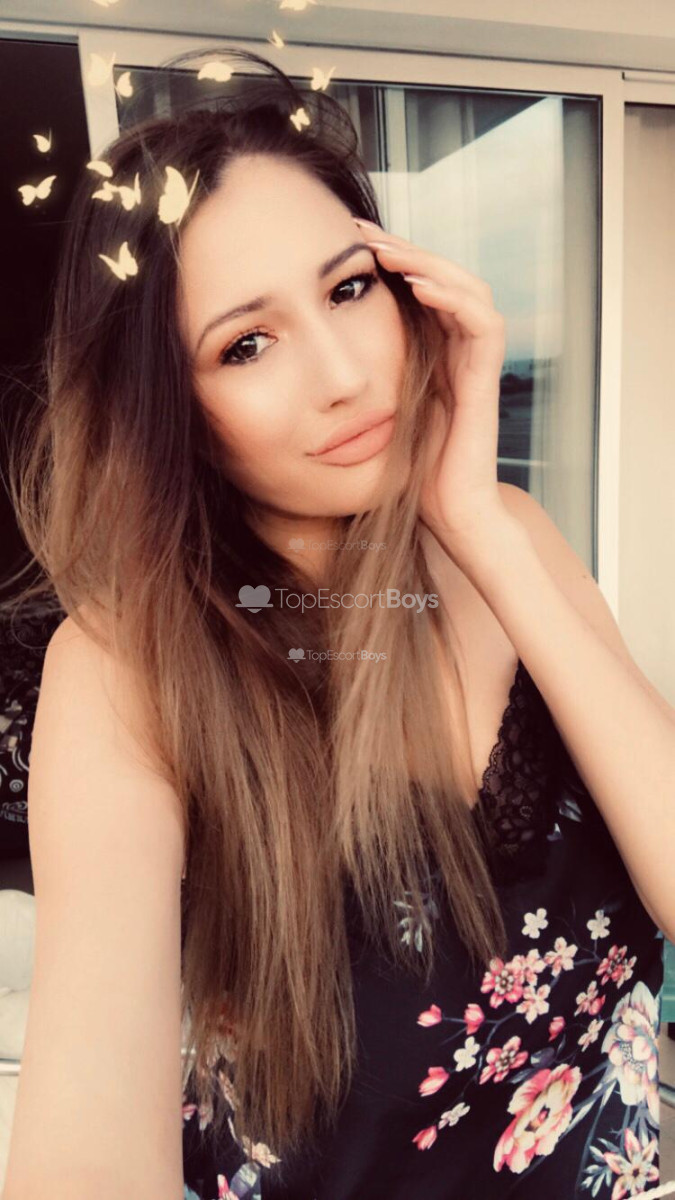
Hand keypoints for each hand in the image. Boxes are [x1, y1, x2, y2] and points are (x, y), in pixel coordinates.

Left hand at [352, 217, 509, 555]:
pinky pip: (483, 324)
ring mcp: (476, 362)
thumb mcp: (370, 412)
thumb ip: (355, 380)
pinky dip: (454, 299)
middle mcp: (458, 349)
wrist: (446, 513)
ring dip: (428, 263)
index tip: (345, 242)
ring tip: (386, 251)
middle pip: (442, 275)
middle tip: (362, 230)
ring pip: (467, 287)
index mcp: (433, 351)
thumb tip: (305, 360)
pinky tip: (419, 287)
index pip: (419, 286)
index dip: (388, 260)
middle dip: (403, 248)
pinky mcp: (488, 379)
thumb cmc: (407, 471)